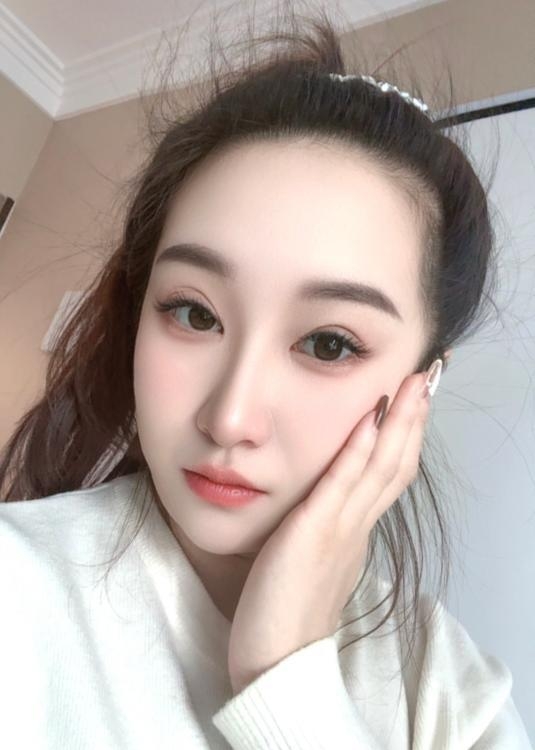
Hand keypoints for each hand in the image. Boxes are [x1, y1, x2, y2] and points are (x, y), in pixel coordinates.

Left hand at [227, 370, 431, 694]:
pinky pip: (342, 484)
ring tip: (414, 383)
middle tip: (429, 377)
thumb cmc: (284, 616)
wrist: (275, 665)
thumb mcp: (314, 565)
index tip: (414, 401)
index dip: (405, 437)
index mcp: (355, 533)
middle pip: (396, 464)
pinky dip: (359, 449)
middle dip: (414, 418)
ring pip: (381, 467)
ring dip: (400, 422)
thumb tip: (328, 514)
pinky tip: (371, 418)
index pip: (388, 476)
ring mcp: (340, 530)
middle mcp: (356, 528)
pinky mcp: (314, 534)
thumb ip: (326, 536)